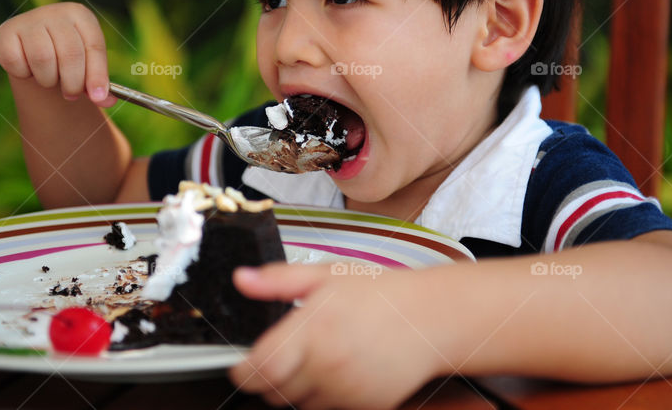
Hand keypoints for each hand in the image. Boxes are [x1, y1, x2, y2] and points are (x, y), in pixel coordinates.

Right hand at [0, 2, 114, 105]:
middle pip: (70, 54)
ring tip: (49, 78)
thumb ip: (97, 83)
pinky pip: (16, 62)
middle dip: (73, 82)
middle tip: (71, 94)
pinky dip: (24, 74)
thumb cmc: (65, 58)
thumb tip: (106, 100)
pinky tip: (28, 69)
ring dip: (48, 79)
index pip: (94, 45)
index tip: (98, 97)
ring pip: (43, 58)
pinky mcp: (4, 33)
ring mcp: (28, 20)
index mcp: (80, 15)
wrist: (32, 50)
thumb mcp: (86, 66)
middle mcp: (54, 12)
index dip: (97, 74)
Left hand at [229, 263, 444, 409]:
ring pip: (299, 406)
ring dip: (297, 390)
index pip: (259, 371)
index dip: (241, 372)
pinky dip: (324, 398)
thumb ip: (279, 280)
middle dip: (269, 378)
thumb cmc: (381, 293)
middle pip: (273, 394)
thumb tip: (242, 279)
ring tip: (316, 360)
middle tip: (283, 355)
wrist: (430, 318)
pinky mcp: (365, 408)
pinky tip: (339, 371)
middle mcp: (328, 365)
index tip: (241, 364)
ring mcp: (347, 392)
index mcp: (313, 330)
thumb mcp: (327, 274)